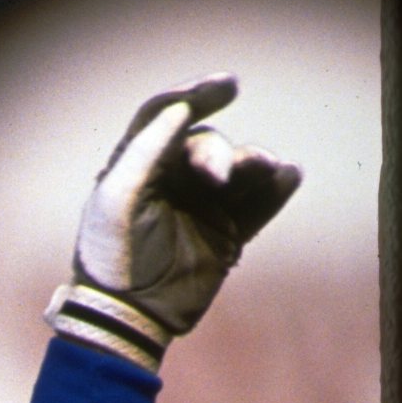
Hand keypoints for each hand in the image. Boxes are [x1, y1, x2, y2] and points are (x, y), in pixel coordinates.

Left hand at [48, 76, 302, 367]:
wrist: (127, 316)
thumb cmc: (114, 254)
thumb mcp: (119, 196)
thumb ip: (147, 149)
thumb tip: (180, 110)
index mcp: (137, 165)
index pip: (166, 116)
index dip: (196, 95)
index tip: (228, 86)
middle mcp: (170, 180)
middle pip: (205, 145)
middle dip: (218, 153)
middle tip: (219, 178)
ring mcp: (200, 207)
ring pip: (237, 171)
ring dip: (254, 164)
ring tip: (270, 168)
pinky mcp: (224, 235)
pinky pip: (255, 206)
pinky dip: (273, 191)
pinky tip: (287, 177)